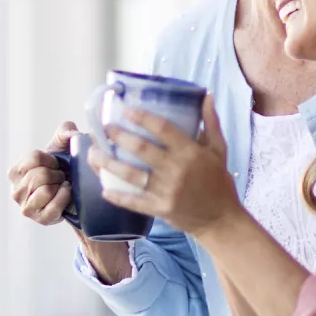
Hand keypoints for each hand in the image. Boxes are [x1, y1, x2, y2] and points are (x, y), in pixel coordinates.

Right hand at [8, 121, 78, 223]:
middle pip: (40, 175)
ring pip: (44, 191)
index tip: (55, 163)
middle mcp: (16, 190)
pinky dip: (64, 197)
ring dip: (59, 186)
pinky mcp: (40, 219)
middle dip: (57, 174)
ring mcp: (26, 206)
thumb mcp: (64, 144)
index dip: (50, 159)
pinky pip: (53, 206)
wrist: (78, 190)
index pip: (33, 158)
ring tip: (62, 185)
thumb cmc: (66, 165)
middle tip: (61, 176)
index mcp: (16, 171)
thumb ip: (66, 130)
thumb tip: (72, 133)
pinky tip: (67, 193)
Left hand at [88, 95, 241, 237]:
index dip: (142, 118)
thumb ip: (211, 123)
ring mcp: (166, 191)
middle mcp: (176, 169)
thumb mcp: (219, 150)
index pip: (163, 129)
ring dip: (109, 163)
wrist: (221, 218)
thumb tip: (206, 96)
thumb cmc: (219, 181)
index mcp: (190, 152)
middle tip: (104, 129)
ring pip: (131, 174)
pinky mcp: (160, 209)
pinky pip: (135, 202)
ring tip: (94, 154)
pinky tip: (104, 189)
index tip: (125, 110)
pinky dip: (119, 197)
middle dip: (118, 137)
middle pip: (141, 149)